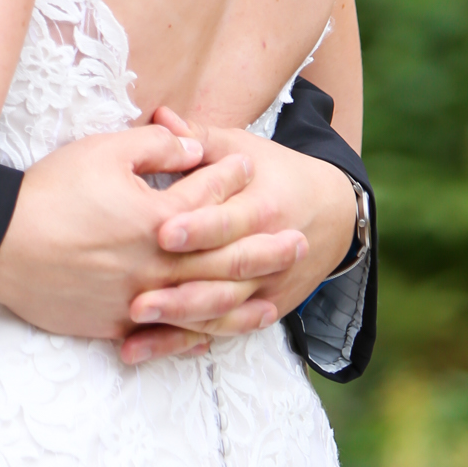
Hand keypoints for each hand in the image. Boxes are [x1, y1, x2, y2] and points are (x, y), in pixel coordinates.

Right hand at [0, 125, 300, 361]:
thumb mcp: (101, 152)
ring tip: (274, 297)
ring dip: (244, 299)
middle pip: (222, 259)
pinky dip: (198, 334)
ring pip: (205, 306)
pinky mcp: (116, 324)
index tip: (249, 165)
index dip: (229, 177)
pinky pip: (168, 334)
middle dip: (264, 247)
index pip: (207, 197)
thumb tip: (192, 144)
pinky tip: (214, 335)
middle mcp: (156, 265)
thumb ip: (154, 145)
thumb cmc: (48, 194)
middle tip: (298, 240)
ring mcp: (138, 299)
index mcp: (157, 218)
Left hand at [127, 106, 356, 331]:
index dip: (199, 228)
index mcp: (263, 206)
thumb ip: (199, 139)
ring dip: (179, 323)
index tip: (163, 233)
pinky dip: (187, 342)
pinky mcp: (265, 310)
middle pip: (225, 274)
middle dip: (181, 290)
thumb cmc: (274, 173)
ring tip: (135, 326)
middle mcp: (270, 251)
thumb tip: (160, 117)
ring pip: (224, 311)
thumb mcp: (242, 148)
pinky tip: (148, 349)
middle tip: (135, 299)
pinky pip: (225, 331)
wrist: (332, 213)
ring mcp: (269, 286)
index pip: (230, 221)